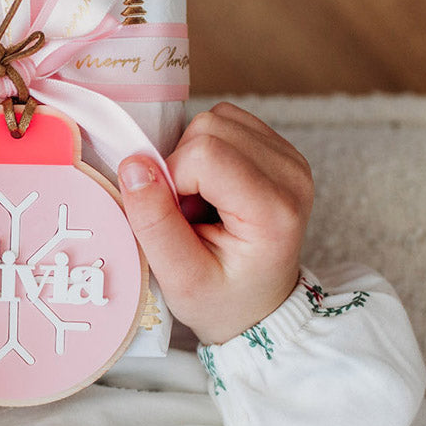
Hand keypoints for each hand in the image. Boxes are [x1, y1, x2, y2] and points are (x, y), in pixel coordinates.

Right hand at [117, 103, 312, 344]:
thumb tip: (133, 164)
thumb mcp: (180, 278)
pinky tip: (211, 188)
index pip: (205, 154)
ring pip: (216, 119)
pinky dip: (205, 150)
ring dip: (192, 156)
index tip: (176, 217)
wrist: (258, 307)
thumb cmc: (222, 299)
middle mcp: (292, 174)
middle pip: (210, 127)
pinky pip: (226, 122)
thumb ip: (154, 222)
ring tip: (200, 202)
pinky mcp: (279, 149)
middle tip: (187, 212)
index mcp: (274, 210)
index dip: (171, 179)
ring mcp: (289, 157)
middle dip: (181, 165)